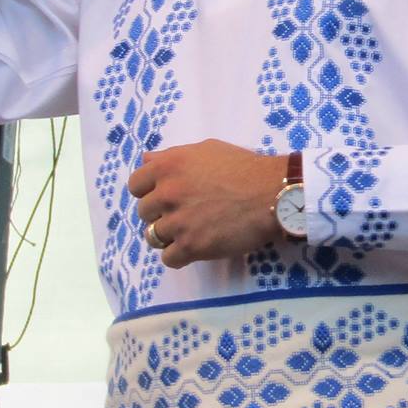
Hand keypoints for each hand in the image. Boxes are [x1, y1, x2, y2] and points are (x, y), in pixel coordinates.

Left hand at [128, 140, 288, 269]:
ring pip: (153, 236)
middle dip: (160, 213)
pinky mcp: (191, 246)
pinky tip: (194, 247)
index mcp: (167, 166)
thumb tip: (147, 160)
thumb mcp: (206, 149)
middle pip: (144, 212)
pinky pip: (168, 258)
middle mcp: (167, 193)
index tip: (163, 196)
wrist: (272, 193)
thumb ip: (173, 156)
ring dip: (168, 235)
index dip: (148, 191)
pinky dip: (178, 255)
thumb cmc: (244, 167)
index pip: (135, 185)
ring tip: (190, 231)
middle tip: (183, 213)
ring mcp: (177, 222)